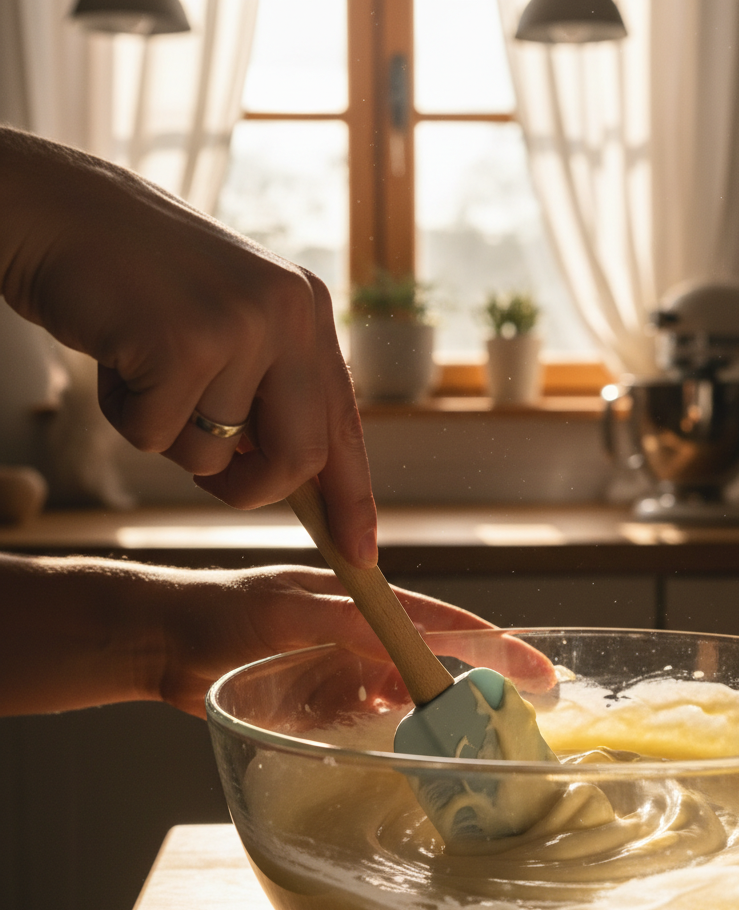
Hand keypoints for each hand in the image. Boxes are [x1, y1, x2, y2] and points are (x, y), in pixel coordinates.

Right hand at [0, 128, 375, 566]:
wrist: (59, 209)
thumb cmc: (141, 282)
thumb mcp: (229, 325)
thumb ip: (268, 391)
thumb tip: (297, 483)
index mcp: (307, 310)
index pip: (344, 423)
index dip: (352, 496)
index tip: (361, 553)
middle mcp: (289, 314)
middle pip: (300, 460)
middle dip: (252, 488)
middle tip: (216, 478)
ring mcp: (239, 326)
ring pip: (214, 456)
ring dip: (167, 434)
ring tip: (143, 366)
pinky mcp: (181, 343)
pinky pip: (155, 436)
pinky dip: (124, 414)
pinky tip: (115, 355)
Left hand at [0, 556, 554, 718]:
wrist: (162, 642)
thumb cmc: (222, 612)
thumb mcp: (288, 610)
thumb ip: (347, 623)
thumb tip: (408, 643)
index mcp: (361, 598)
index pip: (442, 620)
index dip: (493, 644)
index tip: (536, 670)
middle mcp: (361, 630)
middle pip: (434, 657)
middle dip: (477, 680)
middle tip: (519, 712)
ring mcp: (342, 664)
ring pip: (407, 689)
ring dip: (437, 710)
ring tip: (472, 735)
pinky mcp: (322, 695)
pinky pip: (371, 714)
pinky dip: (394, 728)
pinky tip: (407, 742)